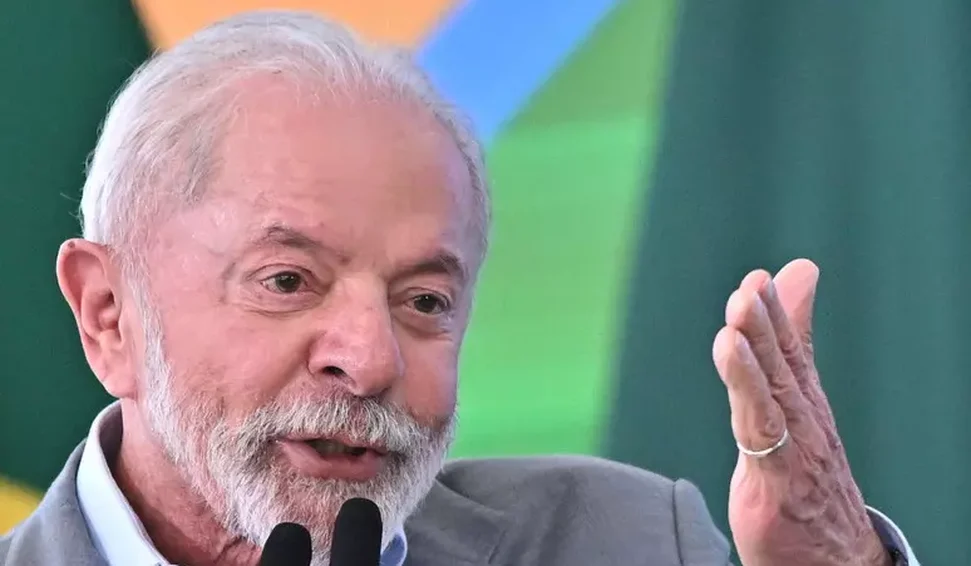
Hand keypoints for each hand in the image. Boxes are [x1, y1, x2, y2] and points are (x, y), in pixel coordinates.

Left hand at [712, 259, 890, 565]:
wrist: (833, 560)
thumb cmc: (805, 485)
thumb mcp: (789, 425)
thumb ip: (778, 376)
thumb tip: (778, 357)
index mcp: (803, 408)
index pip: (792, 353)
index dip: (777, 313)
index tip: (762, 277)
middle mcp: (804, 422)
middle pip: (783, 362)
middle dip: (767, 318)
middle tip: (753, 282)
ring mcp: (795, 449)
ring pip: (773, 388)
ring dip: (757, 343)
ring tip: (742, 305)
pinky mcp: (777, 479)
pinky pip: (759, 427)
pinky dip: (745, 387)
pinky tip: (730, 355)